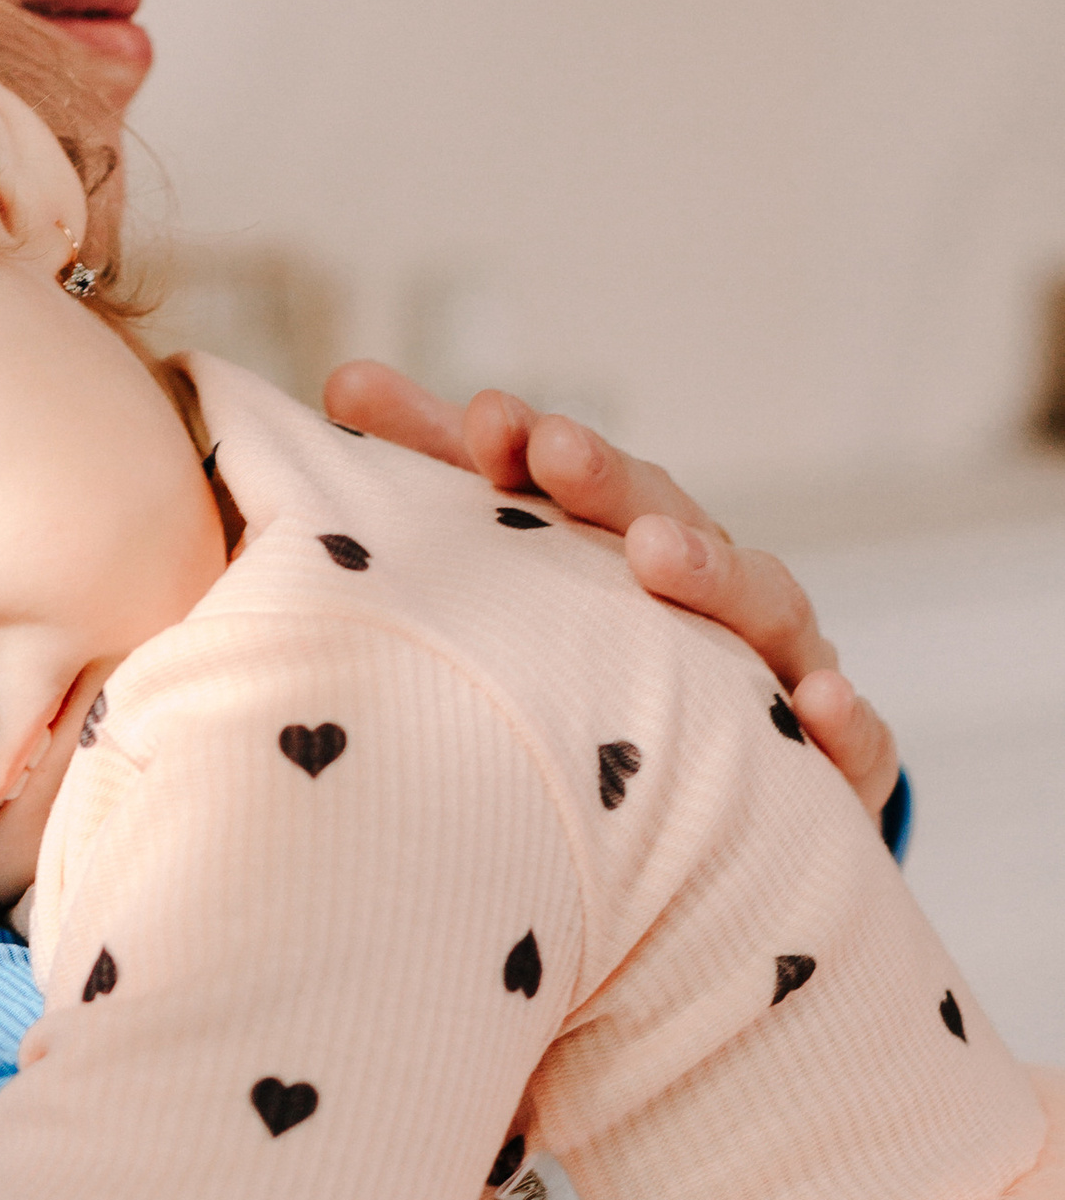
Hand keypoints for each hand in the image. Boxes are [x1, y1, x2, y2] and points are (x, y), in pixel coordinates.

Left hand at [323, 364, 901, 820]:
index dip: (527, 448)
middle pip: (663, 518)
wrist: (719, 819)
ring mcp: (777, 666)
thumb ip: (437, 497)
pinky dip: (845, 718)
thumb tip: (346, 380)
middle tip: (552, 450)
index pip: (570, 482)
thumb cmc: (597, 681)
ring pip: (760, 606)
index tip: (477, 418)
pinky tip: (820, 703)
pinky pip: (852, 745)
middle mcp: (703, 588)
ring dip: (713, 570)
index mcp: (617, 545)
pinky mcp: (834, 765)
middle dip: (609, 481)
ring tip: (659, 556)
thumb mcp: (519, 596)